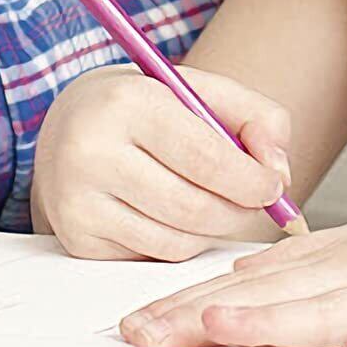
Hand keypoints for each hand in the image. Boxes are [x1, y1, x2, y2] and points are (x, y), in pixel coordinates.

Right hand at [31, 63, 294, 259]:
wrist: (67, 123)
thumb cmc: (144, 105)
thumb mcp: (200, 89)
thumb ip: (256, 118)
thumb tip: (278, 172)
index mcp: (127, 103)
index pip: (205, 158)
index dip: (251, 180)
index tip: (274, 186)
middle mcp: (92, 153)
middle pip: (194, 208)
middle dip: (240, 211)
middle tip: (257, 201)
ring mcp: (78, 201)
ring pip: (177, 240)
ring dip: (213, 229)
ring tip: (215, 200)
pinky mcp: (77, 239)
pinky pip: (154, 256)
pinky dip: (182, 241)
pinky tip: (178, 214)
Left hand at [117, 190, 346, 346]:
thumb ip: (313, 268)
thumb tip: (237, 282)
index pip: (257, 280)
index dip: (193, 302)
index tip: (132, 325)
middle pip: (278, 292)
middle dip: (206, 313)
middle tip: (141, 336)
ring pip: (340, 303)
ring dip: (280, 317)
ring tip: (220, 330)